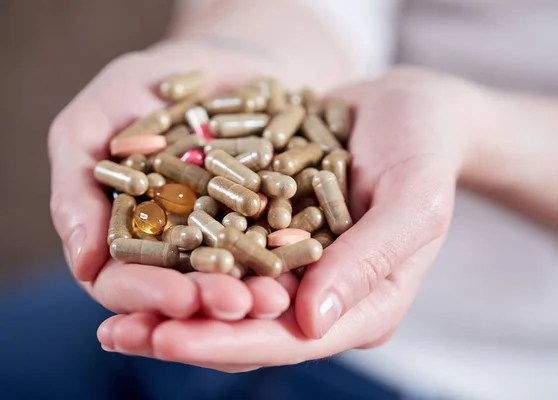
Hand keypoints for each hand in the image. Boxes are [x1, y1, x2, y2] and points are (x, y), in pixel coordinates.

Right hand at [48, 39, 307, 321]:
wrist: (224, 61)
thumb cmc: (146, 84)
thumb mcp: (97, 117)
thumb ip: (77, 183)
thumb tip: (83, 261)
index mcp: (126, 238)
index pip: (123, 282)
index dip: (148, 295)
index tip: (181, 298)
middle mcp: (177, 249)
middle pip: (184, 291)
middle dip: (210, 302)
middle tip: (240, 305)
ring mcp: (228, 239)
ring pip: (236, 278)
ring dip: (256, 293)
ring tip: (279, 297)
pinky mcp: (272, 224)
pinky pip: (280, 242)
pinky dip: (292, 251)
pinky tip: (313, 256)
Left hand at [98, 67, 495, 369]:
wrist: (410, 107)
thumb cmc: (425, 149)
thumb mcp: (415, 199)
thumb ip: (372, 260)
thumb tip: (310, 324)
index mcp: (366, 303)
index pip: (294, 340)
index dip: (230, 342)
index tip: (169, 339)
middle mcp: (325, 295)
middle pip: (250, 328)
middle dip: (186, 333)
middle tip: (118, 333)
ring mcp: (297, 266)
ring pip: (227, 298)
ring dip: (171, 305)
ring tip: (110, 310)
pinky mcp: (272, 232)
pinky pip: (222, 252)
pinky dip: (181, 258)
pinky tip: (136, 255)